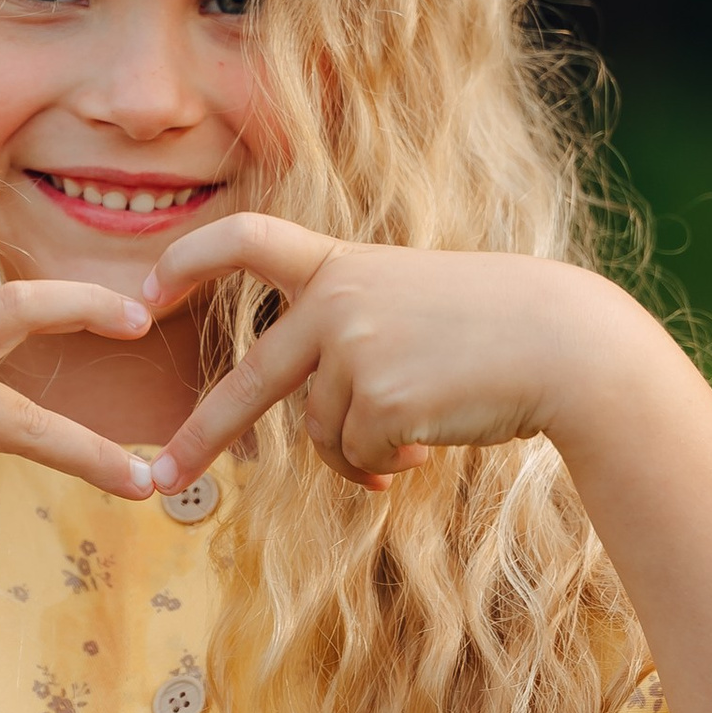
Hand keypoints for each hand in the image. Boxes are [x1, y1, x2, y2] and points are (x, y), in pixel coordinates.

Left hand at [141, 220, 640, 490]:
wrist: (565, 345)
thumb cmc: (500, 330)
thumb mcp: (413, 307)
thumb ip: (354, 346)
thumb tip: (330, 441)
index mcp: (341, 265)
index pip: (247, 238)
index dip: (189, 258)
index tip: (146, 288)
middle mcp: (334, 303)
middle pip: (250, 381)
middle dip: (201, 435)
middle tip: (159, 474)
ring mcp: (352, 352)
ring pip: (322, 435)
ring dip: (363, 450)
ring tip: (422, 427)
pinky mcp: (376, 401)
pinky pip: (357, 459)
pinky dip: (386, 466)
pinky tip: (430, 442)